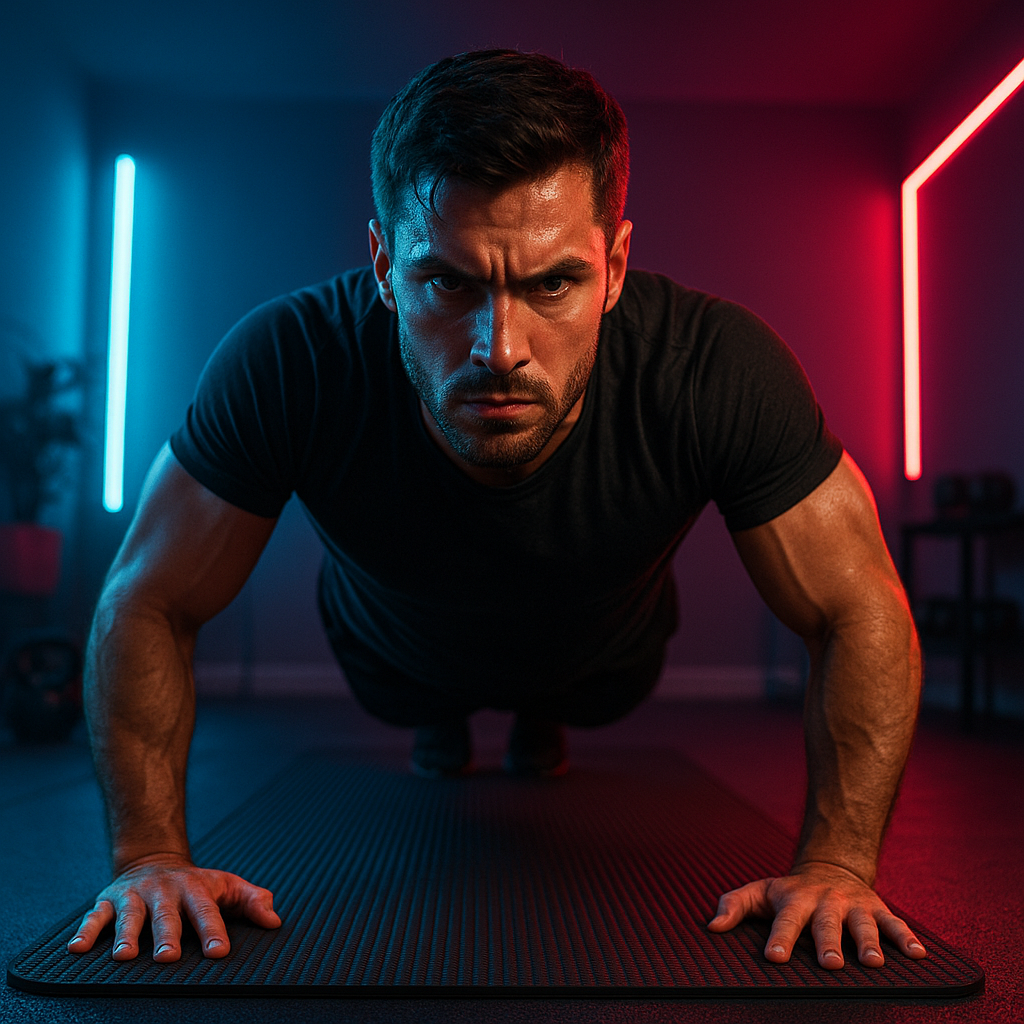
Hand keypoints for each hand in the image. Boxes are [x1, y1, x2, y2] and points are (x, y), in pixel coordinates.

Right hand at [67, 853, 280, 961]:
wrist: (155, 862)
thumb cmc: (198, 886)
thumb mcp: (227, 886)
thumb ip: (251, 901)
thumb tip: (275, 920)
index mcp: (195, 890)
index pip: (207, 911)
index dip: (213, 931)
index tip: (219, 952)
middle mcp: (164, 892)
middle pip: (167, 916)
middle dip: (168, 936)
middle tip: (169, 957)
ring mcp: (135, 896)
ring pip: (131, 917)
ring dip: (127, 936)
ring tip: (125, 957)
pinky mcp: (108, 902)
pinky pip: (94, 917)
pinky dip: (86, 931)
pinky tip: (77, 949)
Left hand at [707, 861, 927, 969]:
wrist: (829, 867)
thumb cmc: (788, 892)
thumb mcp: (759, 892)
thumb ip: (734, 905)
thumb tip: (711, 927)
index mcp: (794, 900)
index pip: (785, 921)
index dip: (780, 939)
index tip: (775, 958)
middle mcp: (826, 902)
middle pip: (826, 924)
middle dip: (828, 943)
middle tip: (830, 965)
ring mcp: (854, 906)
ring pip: (863, 925)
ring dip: (869, 943)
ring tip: (873, 964)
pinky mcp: (878, 909)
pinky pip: (895, 924)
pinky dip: (907, 939)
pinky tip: (918, 956)